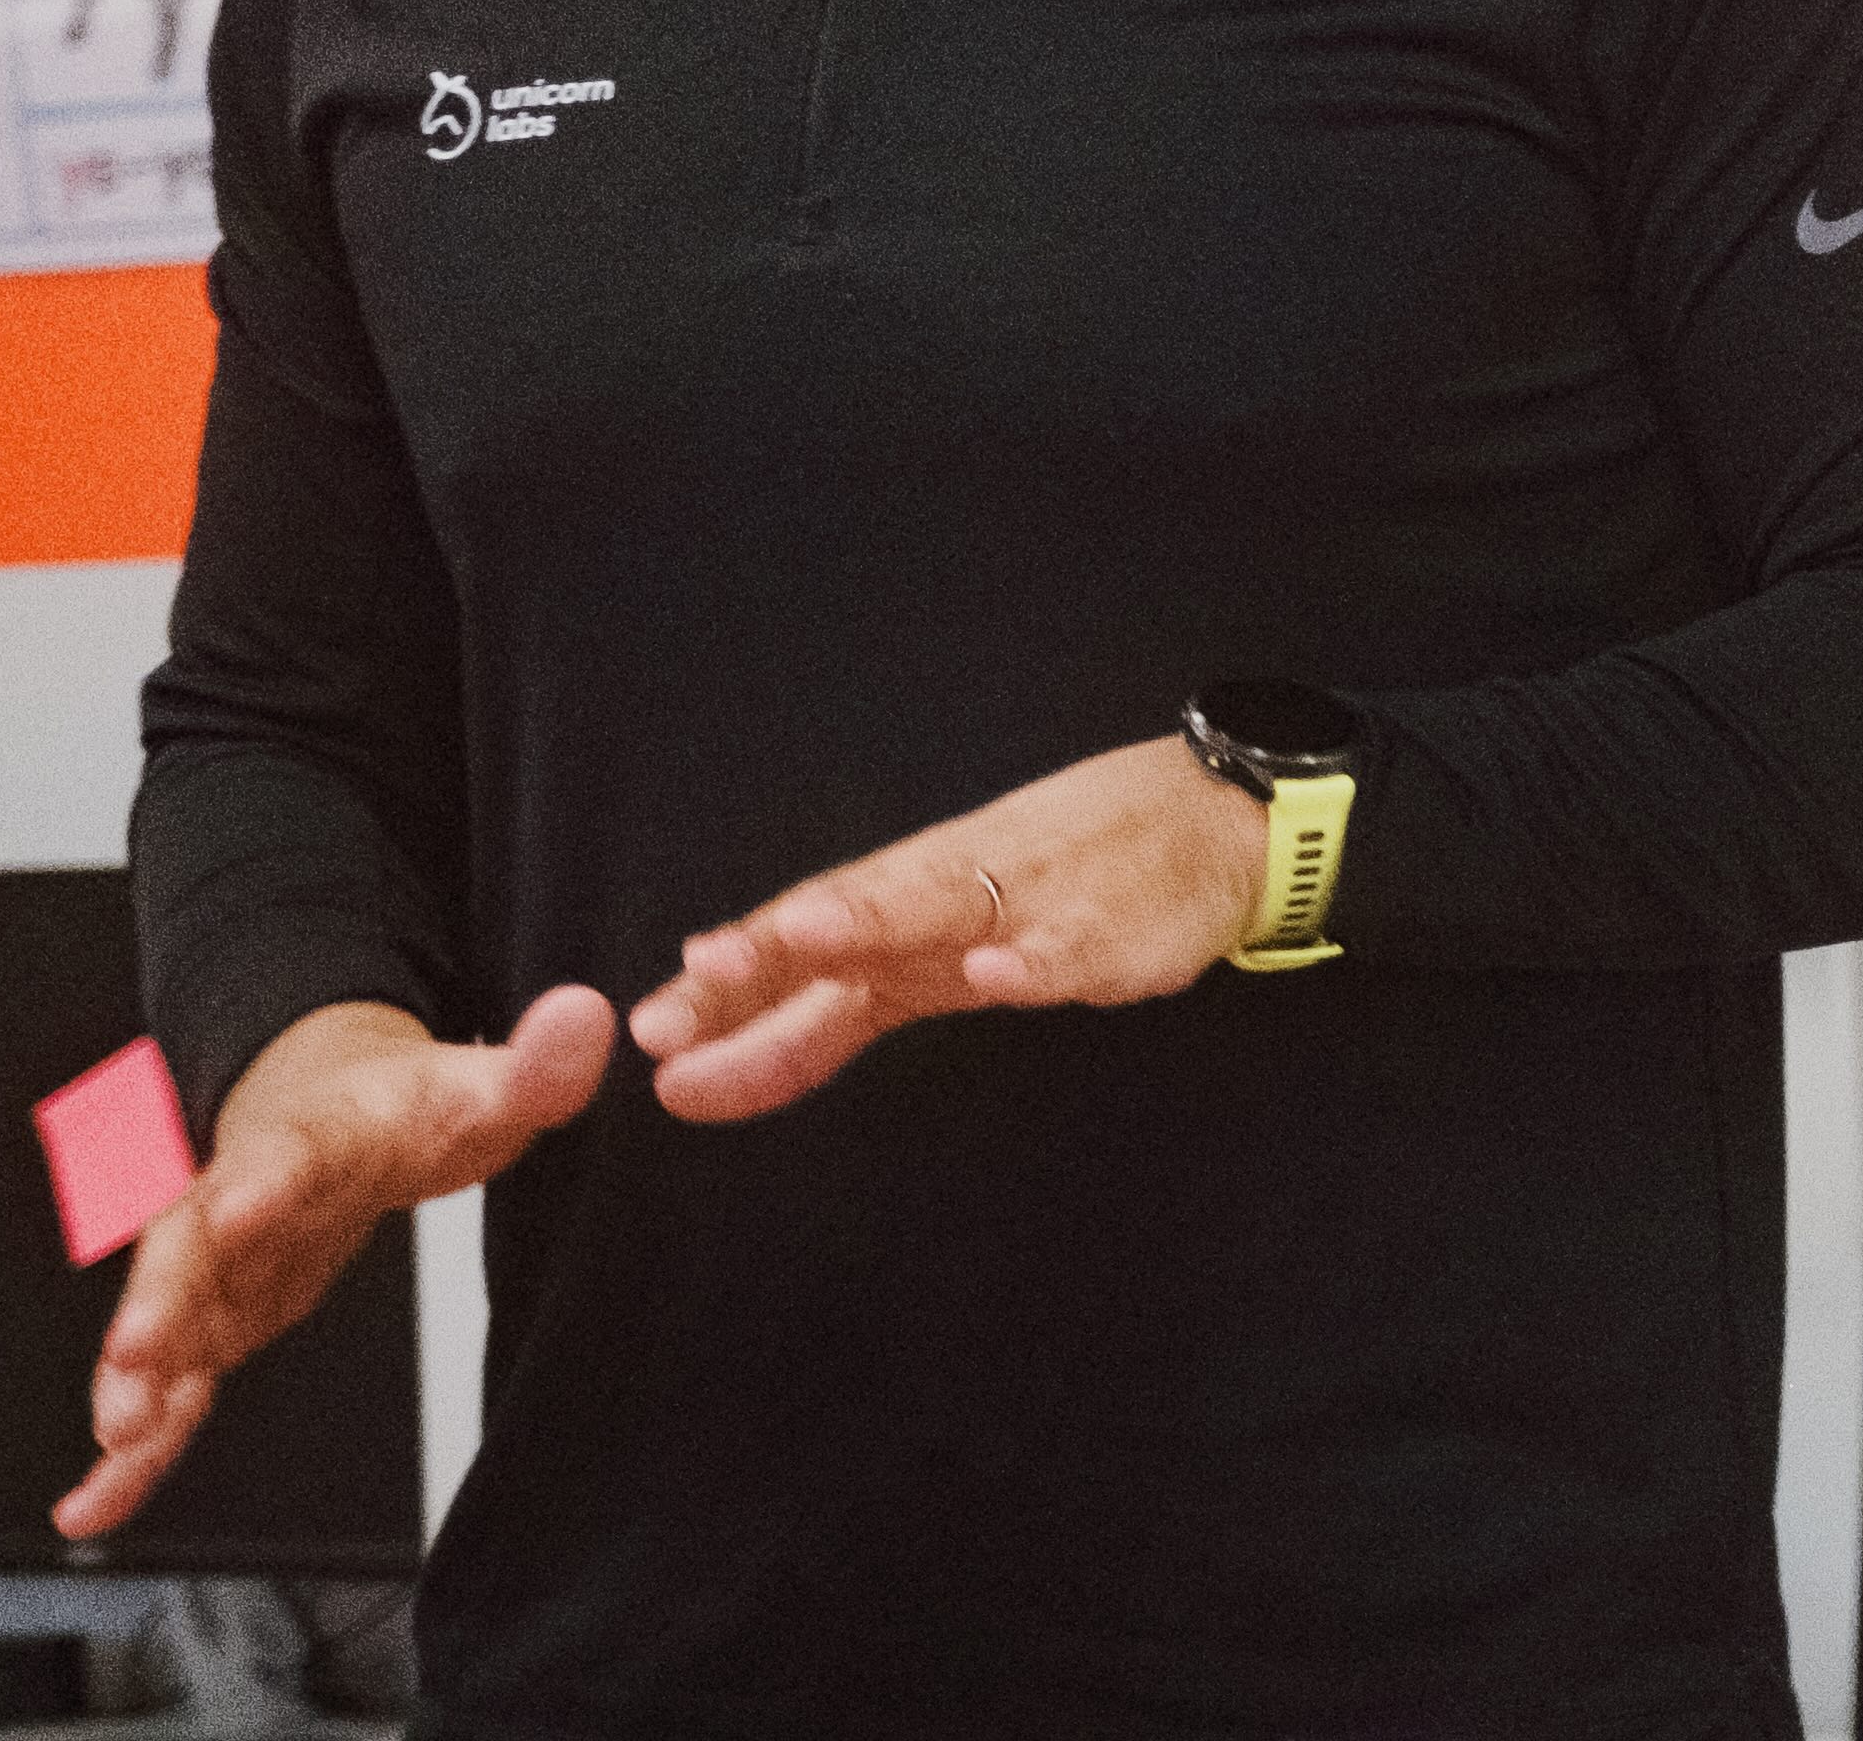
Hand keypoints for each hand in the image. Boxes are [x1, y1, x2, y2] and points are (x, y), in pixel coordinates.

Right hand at [61, 985, 610, 1540]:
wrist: (338, 1107)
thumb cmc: (403, 1106)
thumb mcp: (480, 1083)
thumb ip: (536, 1063)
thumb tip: (584, 1016)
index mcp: (312, 1138)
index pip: (285, 1154)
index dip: (262, 1182)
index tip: (240, 1209)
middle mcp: (240, 1201)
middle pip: (192, 1245)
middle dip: (162, 1299)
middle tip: (135, 1353)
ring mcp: (217, 1268)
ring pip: (164, 1324)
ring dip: (137, 1383)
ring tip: (116, 1441)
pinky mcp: (212, 1324)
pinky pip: (167, 1387)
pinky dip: (133, 1448)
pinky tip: (97, 1503)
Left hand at [626, 735, 1273, 1124]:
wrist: (1208, 823)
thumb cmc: (1058, 882)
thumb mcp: (932, 946)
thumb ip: (828, 1003)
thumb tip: (704, 1038)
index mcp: (903, 904)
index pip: (803, 948)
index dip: (733, 992)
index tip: (654, 1033)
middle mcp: (952, 891)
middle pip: (850, 918)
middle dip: (775, 949)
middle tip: (701, 979)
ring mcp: (1032, 899)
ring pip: (945, 907)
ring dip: (876, 919)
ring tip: (807, 934)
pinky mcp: (1110, 924)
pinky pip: (1070, 944)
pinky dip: (1033, 958)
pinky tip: (999, 973)